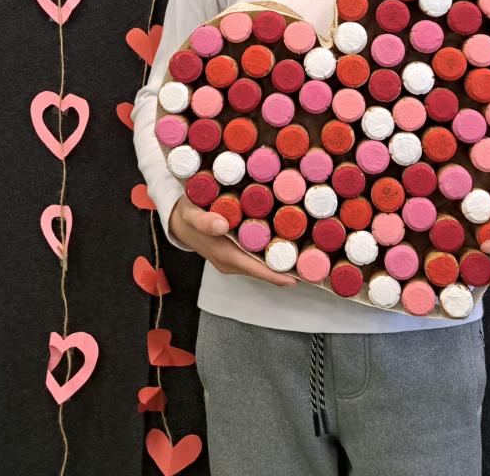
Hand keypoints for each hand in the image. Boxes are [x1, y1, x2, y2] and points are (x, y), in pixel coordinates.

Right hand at [169, 195, 297, 287]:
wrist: (175, 219)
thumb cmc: (186, 215)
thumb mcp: (192, 214)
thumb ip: (204, 220)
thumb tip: (222, 226)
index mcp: (225, 256)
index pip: (258, 270)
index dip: (279, 274)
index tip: (301, 275)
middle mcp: (231, 263)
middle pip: (263, 270)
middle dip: (287, 268)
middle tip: (314, 263)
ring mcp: (232, 260)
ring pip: (261, 264)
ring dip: (280, 261)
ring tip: (306, 255)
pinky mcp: (233, 253)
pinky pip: (255, 257)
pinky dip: (270, 254)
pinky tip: (286, 245)